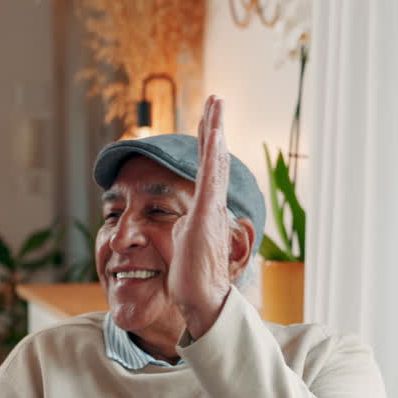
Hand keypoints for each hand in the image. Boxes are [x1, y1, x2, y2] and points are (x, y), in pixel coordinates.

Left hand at [167, 96, 233, 338]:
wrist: (202, 298)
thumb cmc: (192, 278)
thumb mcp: (184, 243)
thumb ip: (186, 227)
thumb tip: (182, 222)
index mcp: (207, 210)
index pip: (209, 170)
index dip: (209, 144)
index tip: (209, 122)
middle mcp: (214, 205)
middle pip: (215, 157)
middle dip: (214, 126)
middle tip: (216, 99)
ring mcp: (212, 209)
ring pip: (215, 161)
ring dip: (215, 130)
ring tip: (216, 103)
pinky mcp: (206, 216)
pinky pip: (210, 180)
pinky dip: (213, 155)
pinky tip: (214, 133)